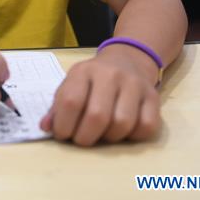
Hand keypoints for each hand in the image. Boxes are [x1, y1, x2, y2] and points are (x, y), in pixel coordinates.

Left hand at [40, 44, 160, 145]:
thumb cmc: (93, 80)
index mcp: (84, 71)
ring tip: (102, 134)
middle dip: (85, 137)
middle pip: (97, 116)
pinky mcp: (153, 97)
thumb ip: (57, 107)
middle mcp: (110, 75)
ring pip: (122, 123)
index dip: (63, 125)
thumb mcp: (71, 84)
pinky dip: (134, 136)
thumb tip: (45, 127)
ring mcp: (134, 85)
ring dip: (109, 138)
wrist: (127, 60)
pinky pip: (147, 126)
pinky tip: (124, 131)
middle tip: (82, 140)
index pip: (70, 101)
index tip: (62, 135)